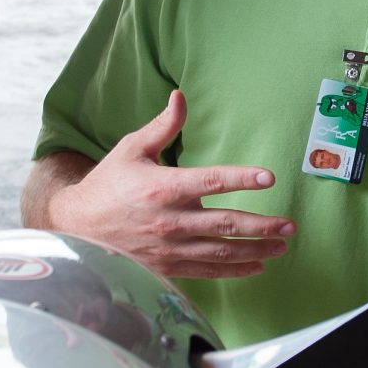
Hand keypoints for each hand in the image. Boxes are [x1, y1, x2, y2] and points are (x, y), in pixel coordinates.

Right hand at [52, 91, 295, 280]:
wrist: (78, 225)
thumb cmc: (108, 183)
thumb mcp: (132, 148)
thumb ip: (163, 126)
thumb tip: (180, 95)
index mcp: (163, 187)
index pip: (211, 182)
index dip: (241, 179)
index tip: (268, 177)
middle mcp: (170, 220)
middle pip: (225, 224)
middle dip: (262, 226)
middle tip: (289, 226)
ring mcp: (169, 248)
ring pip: (221, 251)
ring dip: (256, 250)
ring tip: (281, 247)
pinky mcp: (167, 267)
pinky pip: (207, 272)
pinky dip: (233, 270)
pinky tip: (255, 266)